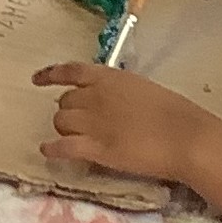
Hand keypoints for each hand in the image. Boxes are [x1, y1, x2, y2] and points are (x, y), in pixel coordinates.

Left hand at [34, 62, 221, 183]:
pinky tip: (48, 151)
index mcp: (108, 77)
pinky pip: (62, 147)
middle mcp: (94, 96)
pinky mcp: (95, 148)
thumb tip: (111, 101)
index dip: (50, 75)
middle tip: (79, 122)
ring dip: (64, 129)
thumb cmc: (174, 112)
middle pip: (64, 102)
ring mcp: (92, 122)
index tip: (37, 80)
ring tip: (73, 137)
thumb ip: (119, 92)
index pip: (70, 71)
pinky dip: (52, 149)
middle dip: (68, 111)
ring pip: (60, 122)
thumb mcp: (142, 89)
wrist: (184, 136)